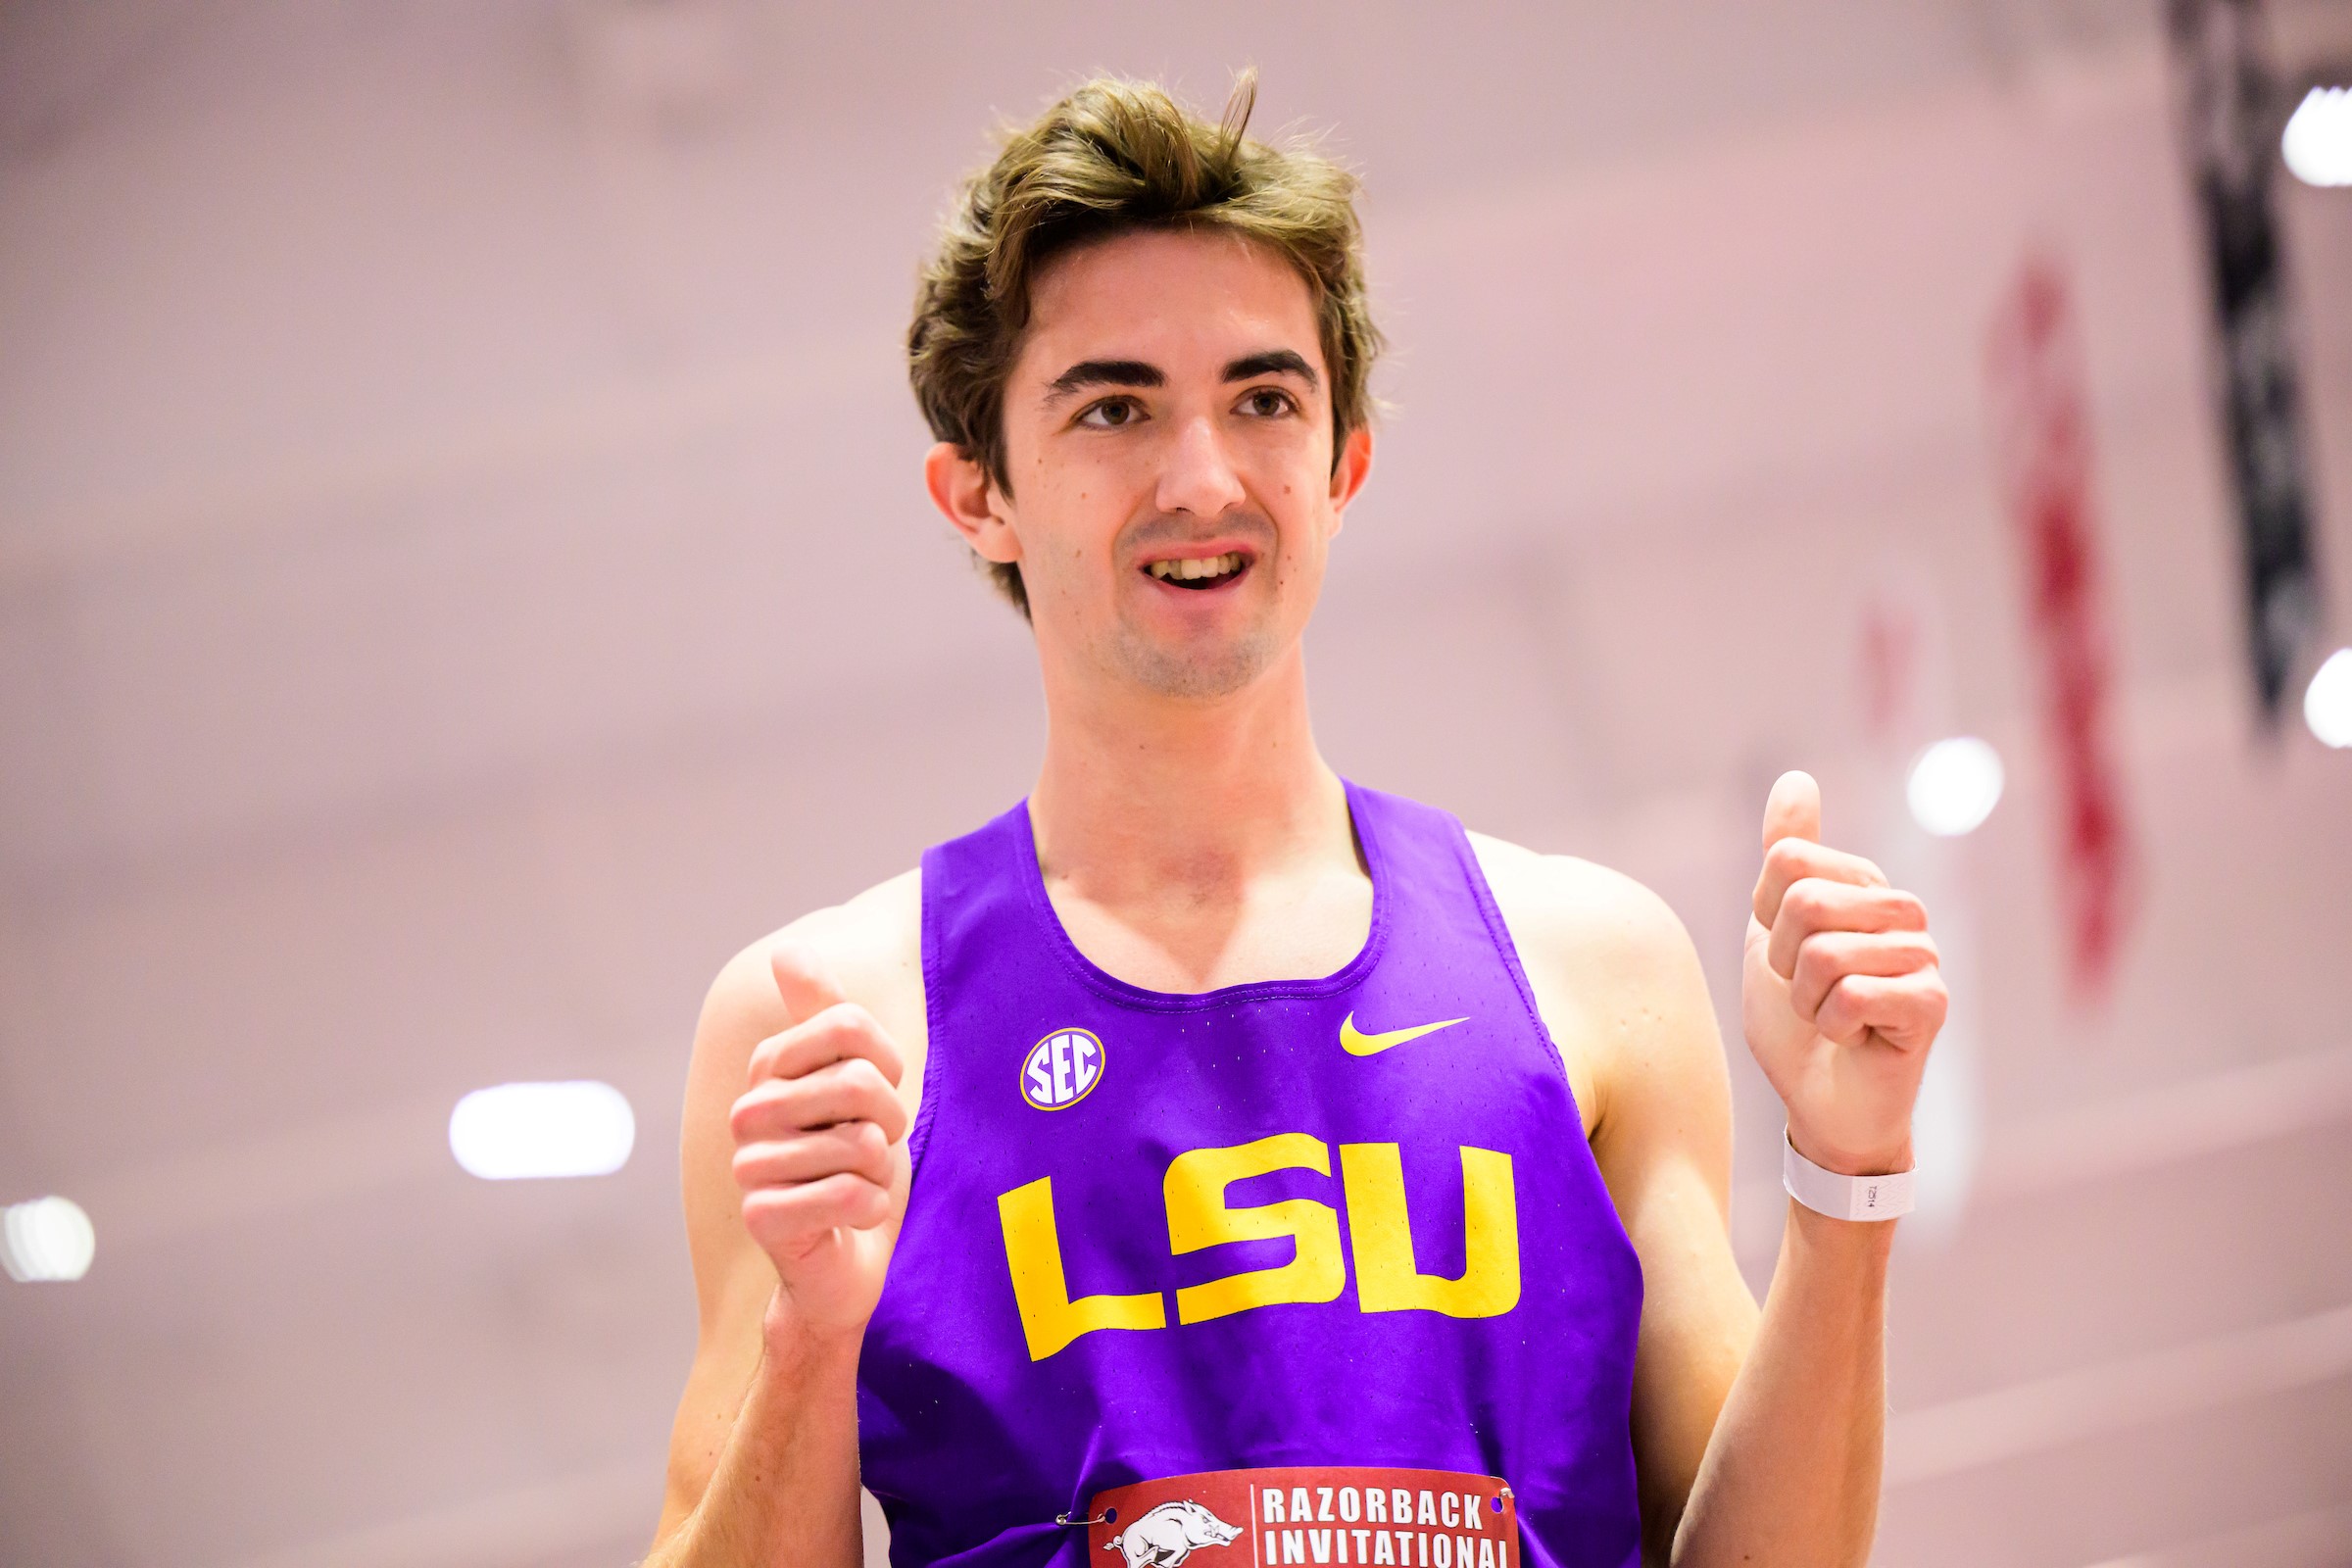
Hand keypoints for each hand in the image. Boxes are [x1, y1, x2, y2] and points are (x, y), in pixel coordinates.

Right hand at [728, 941, 909, 1342]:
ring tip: (858, 1185)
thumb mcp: (855, 1082)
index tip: (880, 1095)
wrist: (847, 1261)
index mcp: (770, 1069)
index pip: (849, 1024)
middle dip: (889, 1124)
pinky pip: (849, 1194)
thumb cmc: (856, 1165)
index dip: (887, 1063)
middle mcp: (749, 1112)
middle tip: (873, 1150)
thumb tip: (786, 949)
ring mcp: (750, 1167)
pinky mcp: (763, 1218)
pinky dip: (870, 1209)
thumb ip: (826, 1016)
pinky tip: (853, 1219)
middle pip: (860, 1082)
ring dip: (881, 1173)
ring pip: (860, 1143)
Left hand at [1742, 771, 1946, 1176]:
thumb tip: (1796, 778)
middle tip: (1807, 992)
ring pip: (1825, 951)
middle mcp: (1900, 909)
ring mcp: (1923, 954)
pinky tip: (1853, 1037)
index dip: (1766, 917)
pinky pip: (1854, 994)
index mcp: (1862, 884)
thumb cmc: (1797, 1021)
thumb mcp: (1770, 930)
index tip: (1784, 953)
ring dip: (1805, 999)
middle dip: (1783, 961)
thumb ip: (1784, 856)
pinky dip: (1831, 1025)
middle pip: (1804, 901)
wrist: (1821, 1103)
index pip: (1786, 862)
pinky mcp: (1933, 1003)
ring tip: (1829, 1016)